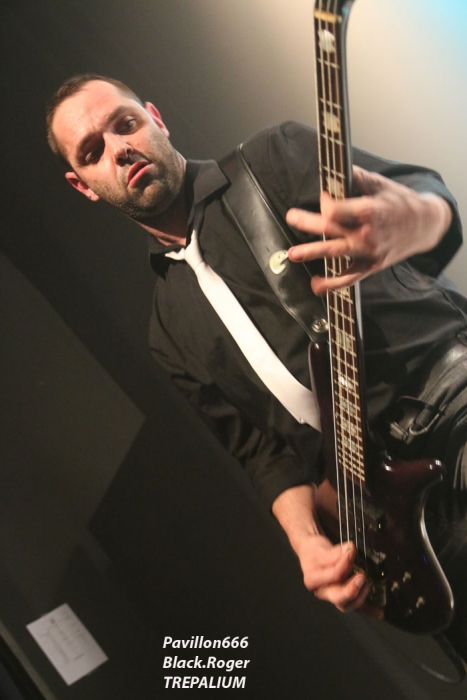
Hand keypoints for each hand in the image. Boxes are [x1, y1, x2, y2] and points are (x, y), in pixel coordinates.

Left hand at [286, 166, 451, 293]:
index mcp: (369, 210)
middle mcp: (367, 233)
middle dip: (307, 222)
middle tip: (292, 217)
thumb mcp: (380, 184)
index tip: (323, 196)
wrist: (425, 225)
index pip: (336, 209)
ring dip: (311, 253)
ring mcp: (368, 252)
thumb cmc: (401, 202)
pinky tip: (316, 285)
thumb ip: (356, 177)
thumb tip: (335, 169)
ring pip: (334, 253)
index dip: (325, 202)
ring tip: (293, 253)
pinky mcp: (370, 266)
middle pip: (330, 228)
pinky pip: (348, 279)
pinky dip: (331, 284)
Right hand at [295, 533, 369, 612]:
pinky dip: (368, 610)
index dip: (345, 564)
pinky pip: (356, 607)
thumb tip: (350, 550)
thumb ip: (335, 552)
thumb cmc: (315, 551)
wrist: (312, 553)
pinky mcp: (343, 597)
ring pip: (347, 605)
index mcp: (313, 580)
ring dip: (360, 597)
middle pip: (339, 598)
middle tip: (361, 577)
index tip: (352, 550)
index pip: (334, 576)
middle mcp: (323, 592)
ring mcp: (333, 597)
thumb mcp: (320, 548)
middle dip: (352, 590)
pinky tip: (379, 611)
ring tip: (367, 584)